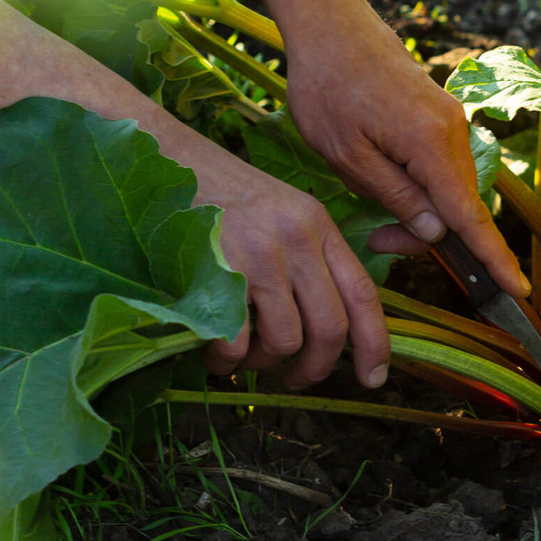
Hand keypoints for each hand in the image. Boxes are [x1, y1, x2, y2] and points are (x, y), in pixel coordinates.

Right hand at [181, 137, 390, 387]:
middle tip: (296, 379)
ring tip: (242, 356)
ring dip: (263, 363)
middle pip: (330, 328)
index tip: (374, 377)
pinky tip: (214, 351)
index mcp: (319, 226)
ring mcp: (262, 255)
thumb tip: (324, 324)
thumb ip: (308, 256)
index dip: (375, 343)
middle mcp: (298, 240)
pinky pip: (238, 342)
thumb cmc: (219, 193)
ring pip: (286, 340)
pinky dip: (227, 360)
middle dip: (316, 368)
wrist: (165, 161)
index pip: (363, 294)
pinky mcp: (222, 270)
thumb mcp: (280, 212)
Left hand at [245, 0, 527, 297]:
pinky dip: (424, 189)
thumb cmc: (326, 86)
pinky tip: (387, 183)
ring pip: (451, 188)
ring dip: (422, 212)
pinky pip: (443, 167)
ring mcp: (450, 121)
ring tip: (374, 214)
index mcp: (431, 144)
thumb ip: (395, 196)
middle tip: (376, 241)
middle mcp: (453, 132)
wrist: (330, 23)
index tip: (516, 290)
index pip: (470, 216)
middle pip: (460, 207)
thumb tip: (437, 231)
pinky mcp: (440, 115)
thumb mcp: (347, 155)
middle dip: (429, 236)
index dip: (492, 257)